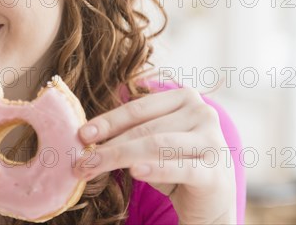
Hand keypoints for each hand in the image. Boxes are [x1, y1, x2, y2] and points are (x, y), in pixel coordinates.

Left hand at [74, 88, 235, 223]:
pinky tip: (134, 172)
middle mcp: (202, 113)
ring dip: (119, 158)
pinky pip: (180, 168)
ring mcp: (212, 140)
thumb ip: (130, 133)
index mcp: (185, 97)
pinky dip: (155, 169)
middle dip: (108, 145)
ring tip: (93, 168)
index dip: (108, 121)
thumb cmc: (176, 162)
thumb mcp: (153, 142)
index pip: (138, 109)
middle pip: (145, 128)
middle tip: (81, 161)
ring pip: (157, 145)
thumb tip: (87, 138)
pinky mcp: (214, 171)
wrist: (211, 199)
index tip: (82, 135)